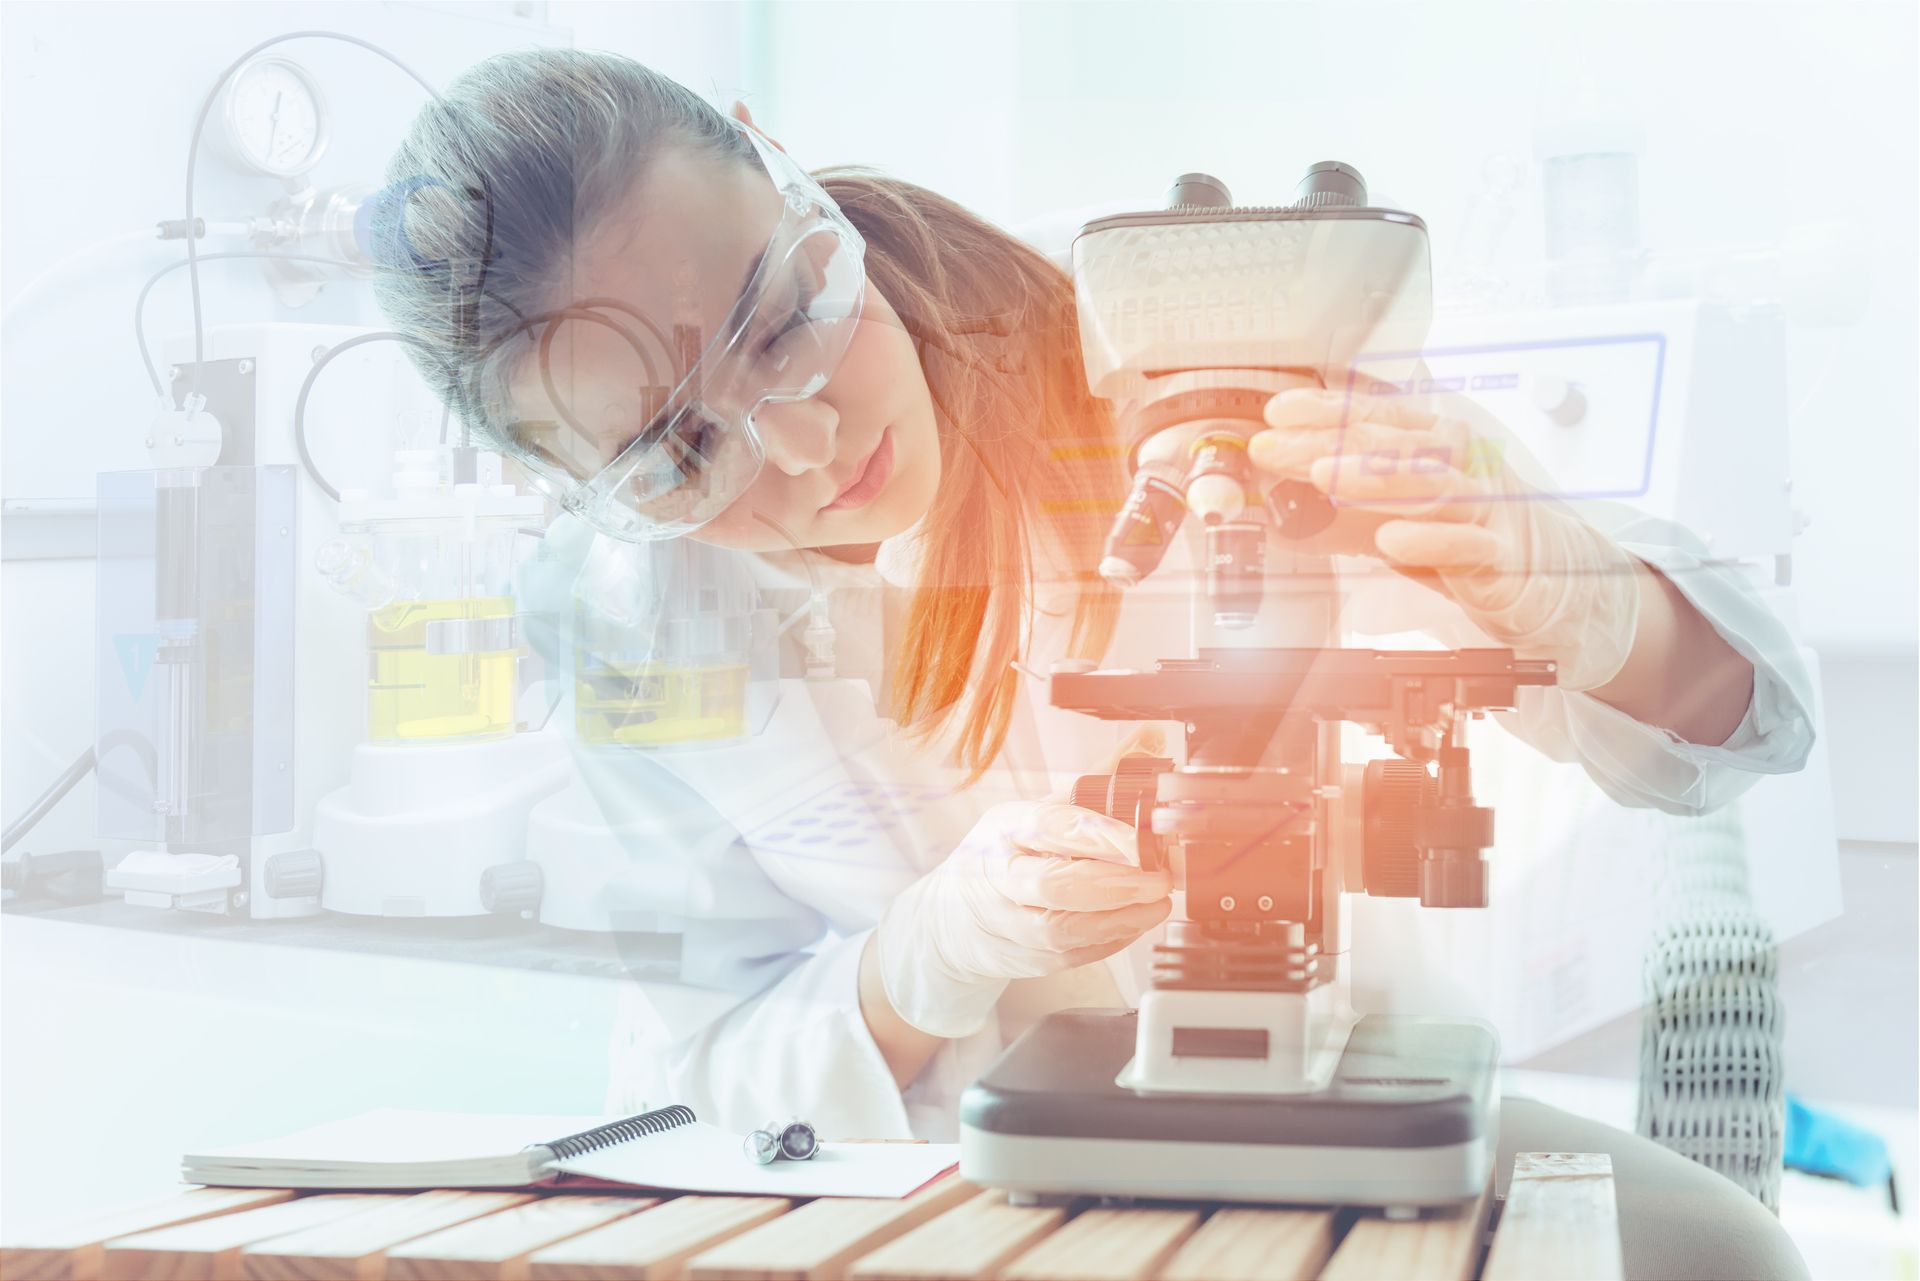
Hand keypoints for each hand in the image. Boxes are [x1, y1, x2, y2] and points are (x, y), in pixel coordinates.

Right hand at [873, 800, 1172, 1037]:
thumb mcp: (1039, 810)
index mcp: (1004, 827)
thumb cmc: (1005, 856)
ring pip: (1065, 930)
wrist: (950, 920)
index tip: (1143, 841)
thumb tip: (1150, 738)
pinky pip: (1073, 955)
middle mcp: (998, 876)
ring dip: (1120, 918)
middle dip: (1117, 884)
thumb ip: (1098, 780)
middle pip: (1055, 886)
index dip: (1100, 835)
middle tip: (1161, 878)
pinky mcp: (1024, 959)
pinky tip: (1135, 923)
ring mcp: (1007, 923)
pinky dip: (1111, 941)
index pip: (1050, 828)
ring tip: (1157, 903)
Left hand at [1248, 385, 1641, 690]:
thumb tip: (1282, 501)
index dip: (1329, 411)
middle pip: (1394, 446)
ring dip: (1374, 476)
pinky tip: (1391, 540)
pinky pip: (1468, 544)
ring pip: (1431, 484)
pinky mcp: (1505, 555)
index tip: (1279, 413)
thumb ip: (1349, 508)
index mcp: (1440, 447)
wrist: (1559, 582)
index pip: (1380, 418)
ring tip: (1325, 475)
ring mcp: (1487, 507)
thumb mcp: (1402, 515)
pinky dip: (1430, 540)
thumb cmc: (1477, 537)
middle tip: (1278, 446)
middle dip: (1330, 442)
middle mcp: (1464, 465)